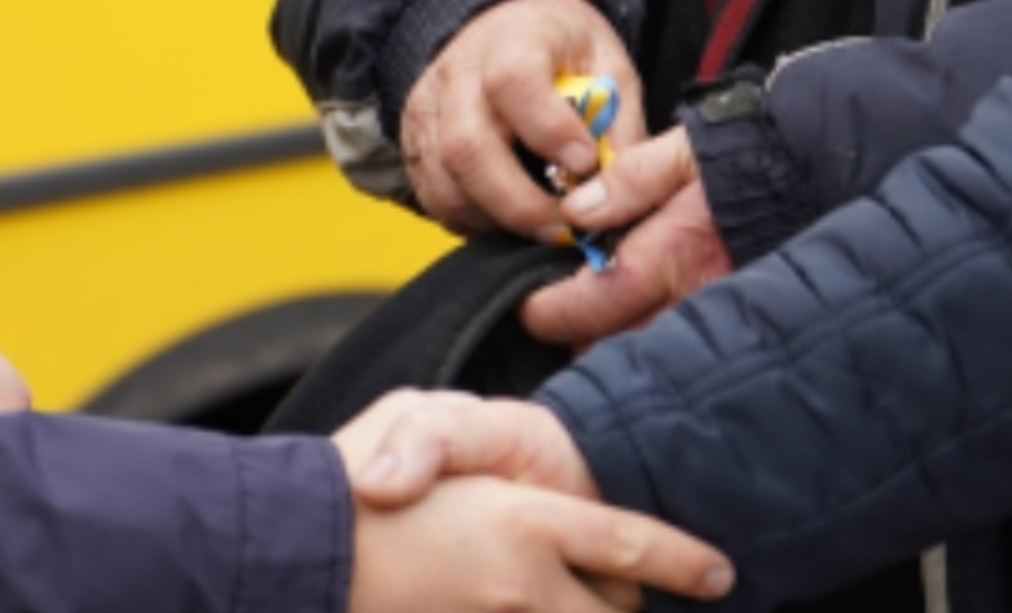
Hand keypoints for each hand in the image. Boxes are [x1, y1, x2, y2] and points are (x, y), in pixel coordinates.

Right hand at [336, 403, 733, 606]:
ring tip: (587, 597)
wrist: (291, 555)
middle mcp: (524, 591)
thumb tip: (498, 473)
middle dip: (625, 604)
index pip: (631, 551)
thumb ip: (475, 437)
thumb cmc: (350, 480)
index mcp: (524, 523)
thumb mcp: (417, 419)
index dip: (684, 564)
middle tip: (621, 587)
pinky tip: (520, 607)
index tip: (720, 573)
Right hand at [398, 0, 630, 241]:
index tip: (584, 162)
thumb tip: (624, 191)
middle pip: (468, 148)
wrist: (504, 22)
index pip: (512, 82)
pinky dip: (473, 221)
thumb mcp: (606, 61)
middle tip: (565, 227)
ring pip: (445, 183)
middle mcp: (458, 72)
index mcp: (511, 38)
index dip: (548, 130)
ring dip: (496, 219)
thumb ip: (617, 123)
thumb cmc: (561, 47)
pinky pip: (435, 199)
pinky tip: (509, 217)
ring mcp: (428, 110)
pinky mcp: (414, 144)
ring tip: (542, 225)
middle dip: (520, 204)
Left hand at [523, 124, 731, 347]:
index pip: (590, 305)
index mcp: (670, 254)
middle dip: (575, 336)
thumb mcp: (682, 151)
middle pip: (610, 348)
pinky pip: (675, 354)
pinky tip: (634, 329)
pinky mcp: (730, 328)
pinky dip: (648, 347)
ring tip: (590, 322)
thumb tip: (575, 210)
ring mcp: (713, 322)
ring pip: (642, 358)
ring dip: (610, 346)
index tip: (526, 303)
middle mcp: (691, 301)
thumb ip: (627, 179)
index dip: (546, 310)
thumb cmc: (745, 158)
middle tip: (554, 311)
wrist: (814, 177)